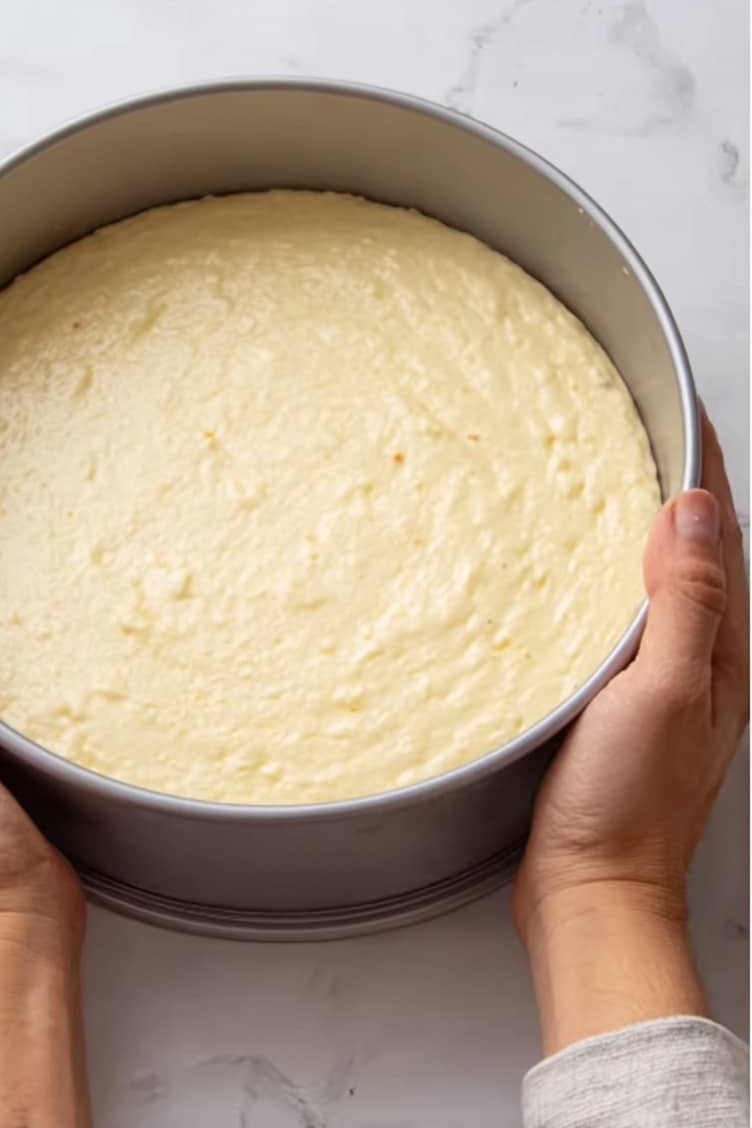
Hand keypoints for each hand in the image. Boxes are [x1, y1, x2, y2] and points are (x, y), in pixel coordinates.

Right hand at [515, 411, 748, 1051]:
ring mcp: (659, 682)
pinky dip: (608, 578)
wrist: (592, 891)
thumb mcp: (664, 692)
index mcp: (722, 652)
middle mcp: (700, 661)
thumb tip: (689, 510)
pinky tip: (580, 576)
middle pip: (697, 551)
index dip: (704, 470)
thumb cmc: (627, 806)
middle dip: (680, 486)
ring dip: (641, 528)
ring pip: (658, 581)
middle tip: (644, 432)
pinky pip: (622, 617)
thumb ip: (683, 600)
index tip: (681, 411)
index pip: (721, 536)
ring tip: (612, 483)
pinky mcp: (617, 702)